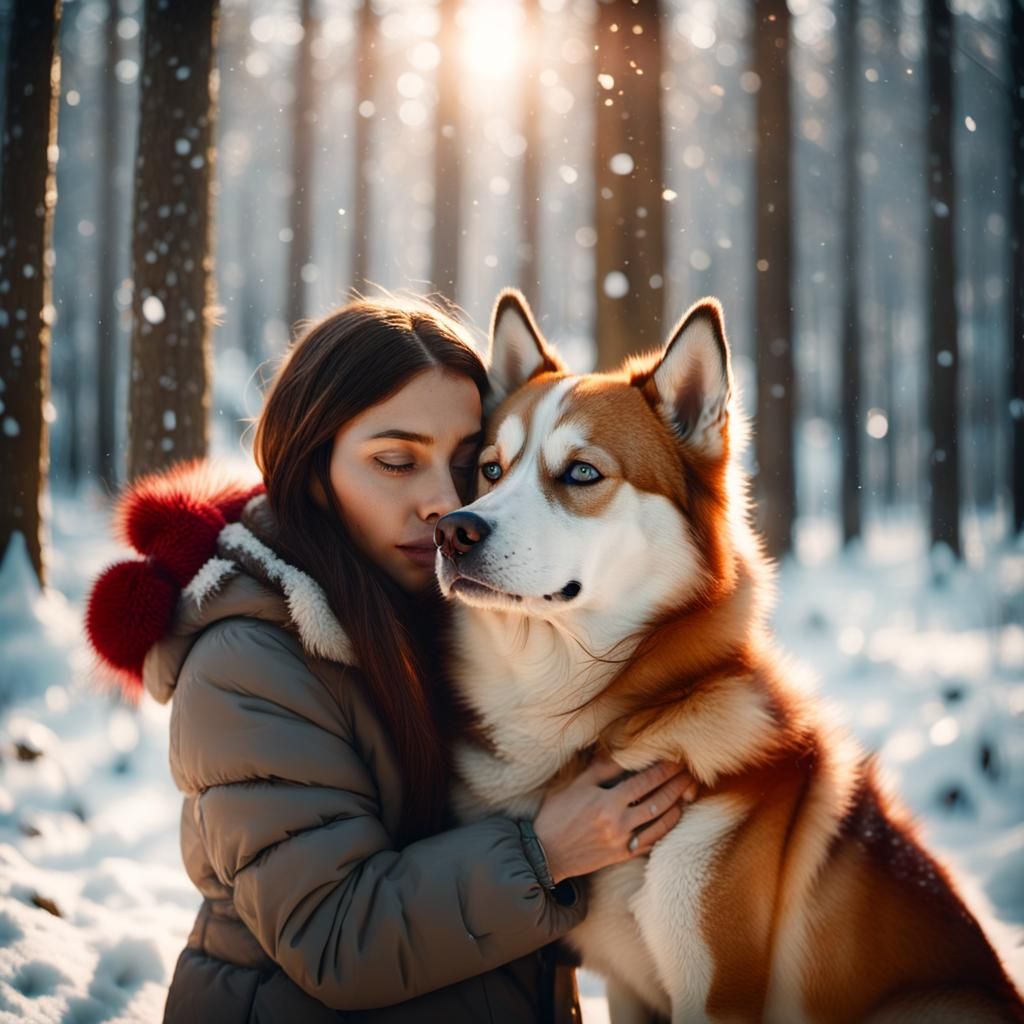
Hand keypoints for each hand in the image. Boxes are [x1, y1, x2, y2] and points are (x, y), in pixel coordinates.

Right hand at [533, 756, 697, 882]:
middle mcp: (618, 823)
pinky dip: (666, 829)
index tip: (676, 758)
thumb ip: (600, 768)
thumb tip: (622, 751)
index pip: (644, 782)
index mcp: (606, 802)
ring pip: (659, 823)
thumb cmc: (556, 814)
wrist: (545, 853)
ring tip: (689, 791)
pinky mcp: (622, 855)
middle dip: (676, 785)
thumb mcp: (574, 785)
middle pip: (657, 801)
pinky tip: (674, 817)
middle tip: (690, 772)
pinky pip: (651, 842)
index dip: (663, 769)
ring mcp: (622, 841)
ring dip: (677, 806)